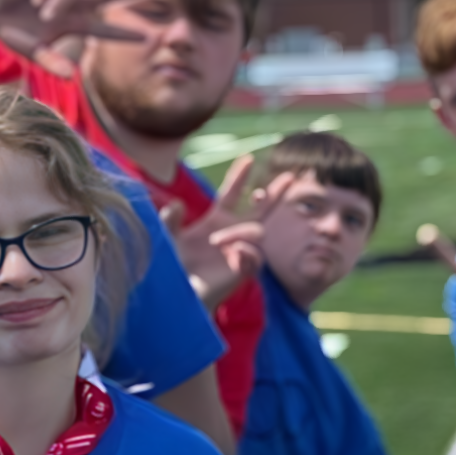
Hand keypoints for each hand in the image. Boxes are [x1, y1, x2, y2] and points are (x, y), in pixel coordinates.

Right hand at [0, 0, 153, 77]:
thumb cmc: (8, 32)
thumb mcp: (32, 52)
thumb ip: (52, 62)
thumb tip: (72, 74)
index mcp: (71, 25)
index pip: (102, 30)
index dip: (122, 34)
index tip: (146, 38)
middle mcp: (68, 5)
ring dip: (62, 2)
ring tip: (45, 14)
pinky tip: (34, 1)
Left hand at [164, 155, 290, 309]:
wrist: (177, 296)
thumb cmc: (171, 267)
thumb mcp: (166, 239)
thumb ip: (169, 220)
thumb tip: (177, 203)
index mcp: (215, 221)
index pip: (232, 193)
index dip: (240, 176)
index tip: (248, 159)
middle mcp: (232, 233)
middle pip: (261, 209)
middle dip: (276, 192)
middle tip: (289, 176)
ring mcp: (240, 252)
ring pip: (258, 231)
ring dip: (241, 232)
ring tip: (217, 242)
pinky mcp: (243, 271)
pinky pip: (257, 256)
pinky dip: (245, 252)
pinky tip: (230, 254)